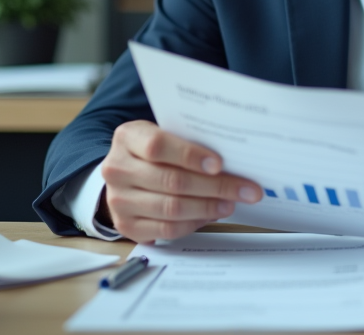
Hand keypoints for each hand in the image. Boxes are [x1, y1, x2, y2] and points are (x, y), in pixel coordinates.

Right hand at [99, 120, 261, 242]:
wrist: (123, 172)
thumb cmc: (153, 150)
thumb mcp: (164, 134)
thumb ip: (188, 141)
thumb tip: (232, 159)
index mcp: (127, 138)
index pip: (157, 146)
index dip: (190, 155)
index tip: (219, 164)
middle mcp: (117, 168)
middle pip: (172, 181)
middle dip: (215, 186)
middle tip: (245, 189)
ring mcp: (119, 200)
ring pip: (172, 208)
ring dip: (208, 207)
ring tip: (231, 203)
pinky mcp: (127, 225)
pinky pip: (167, 229)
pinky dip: (194, 223)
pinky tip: (211, 214)